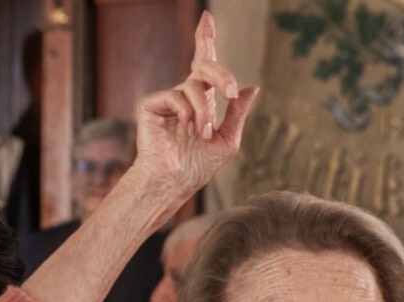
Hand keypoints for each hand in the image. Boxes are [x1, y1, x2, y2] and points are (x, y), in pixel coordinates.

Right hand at [123, 13, 258, 216]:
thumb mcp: (228, 140)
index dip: (205, 40)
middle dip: (220, 75)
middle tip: (229, 92)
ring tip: (203, 132)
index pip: (205, 65)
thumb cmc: (198, 167)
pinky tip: (187, 129)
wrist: (174, 180)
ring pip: (194, 86)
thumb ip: (238, 113)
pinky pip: (176, 95)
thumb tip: (251, 87)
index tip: (207, 18)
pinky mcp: (152, 105)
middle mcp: (185, 96)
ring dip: (204, 110)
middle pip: (205, 66)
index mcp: (203, 101)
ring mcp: (168, 100)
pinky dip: (187, 112)